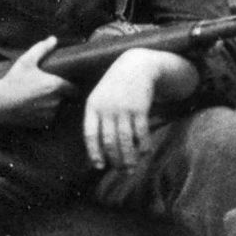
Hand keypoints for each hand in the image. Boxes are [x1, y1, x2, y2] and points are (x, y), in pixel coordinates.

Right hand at [0, 36, 73, 126]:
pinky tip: (33, 107)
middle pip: (65, 98)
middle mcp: (55, 101)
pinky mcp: (41, 124)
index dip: (71, 86)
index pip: (74, 88)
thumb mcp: (25, 61)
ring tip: (39, 98)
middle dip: (60, 94)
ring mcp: (49, 114)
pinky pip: (48, 118)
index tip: (65, 82)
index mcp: (55, 86)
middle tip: (48, 88)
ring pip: (57, 108)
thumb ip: (41, 49)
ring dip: (52, 104)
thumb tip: (54, 39)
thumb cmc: (12, 81)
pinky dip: (44, 113)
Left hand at [83, 50, 161, 169]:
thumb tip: (98, 149)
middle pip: (109, 141)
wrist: (136, 65)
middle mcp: (107, 108)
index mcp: (93, 106)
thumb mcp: (100, 97)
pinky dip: (143, 145)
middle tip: (121, 170)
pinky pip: (141, 133)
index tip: (99, 166)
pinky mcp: (140, 108)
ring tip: (132, 168)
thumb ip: (97, 119)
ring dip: (129, 157)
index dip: (94, 153)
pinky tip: (145, 152)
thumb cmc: (116, 87)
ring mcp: (123, 108)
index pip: (90, 135)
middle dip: (115, 159)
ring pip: (125, 140)